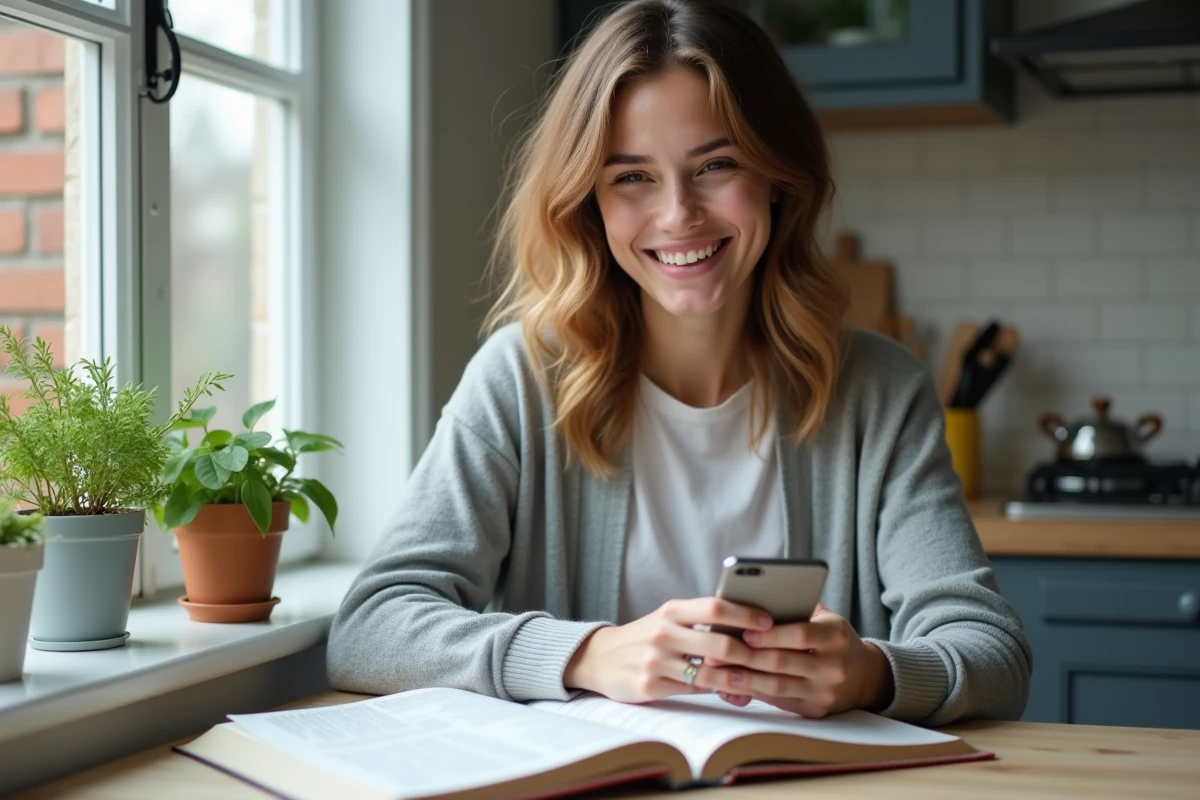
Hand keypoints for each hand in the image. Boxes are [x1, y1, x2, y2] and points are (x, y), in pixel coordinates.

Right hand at [563, 597, 774, 702]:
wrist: (600, 657)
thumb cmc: (645, 636)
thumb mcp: (667, 619)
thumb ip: (699, 620)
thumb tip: (747, 625)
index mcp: (671, 610)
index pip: (715, 607)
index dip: (745, 613)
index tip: (769, 621)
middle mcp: (663, 633)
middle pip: (719, 643)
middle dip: (751, 653)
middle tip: (773, 658)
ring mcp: (656, 661)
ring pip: (709, 672)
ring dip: (738, 678)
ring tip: (758, 680)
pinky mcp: (650, 686)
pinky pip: (693, 690)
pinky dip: (715, 690)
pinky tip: (730, 691)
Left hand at [709, 604, 894, 717]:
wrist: (863, 676)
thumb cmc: (830, 638)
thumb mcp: (823, 618)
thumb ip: (795, 611)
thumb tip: (752, 604)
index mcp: (837, 636)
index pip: (802, 634)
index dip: (771, 634)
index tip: (743, 631)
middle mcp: (835, 667)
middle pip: (784, 662)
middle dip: (746, 657)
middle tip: (716, 652)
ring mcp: (825, 692)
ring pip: (777, 686)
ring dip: (743, 679)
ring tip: (717, 672)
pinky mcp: (814, 710)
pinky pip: (778, 701)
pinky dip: (752, 692)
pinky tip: (731, 686)